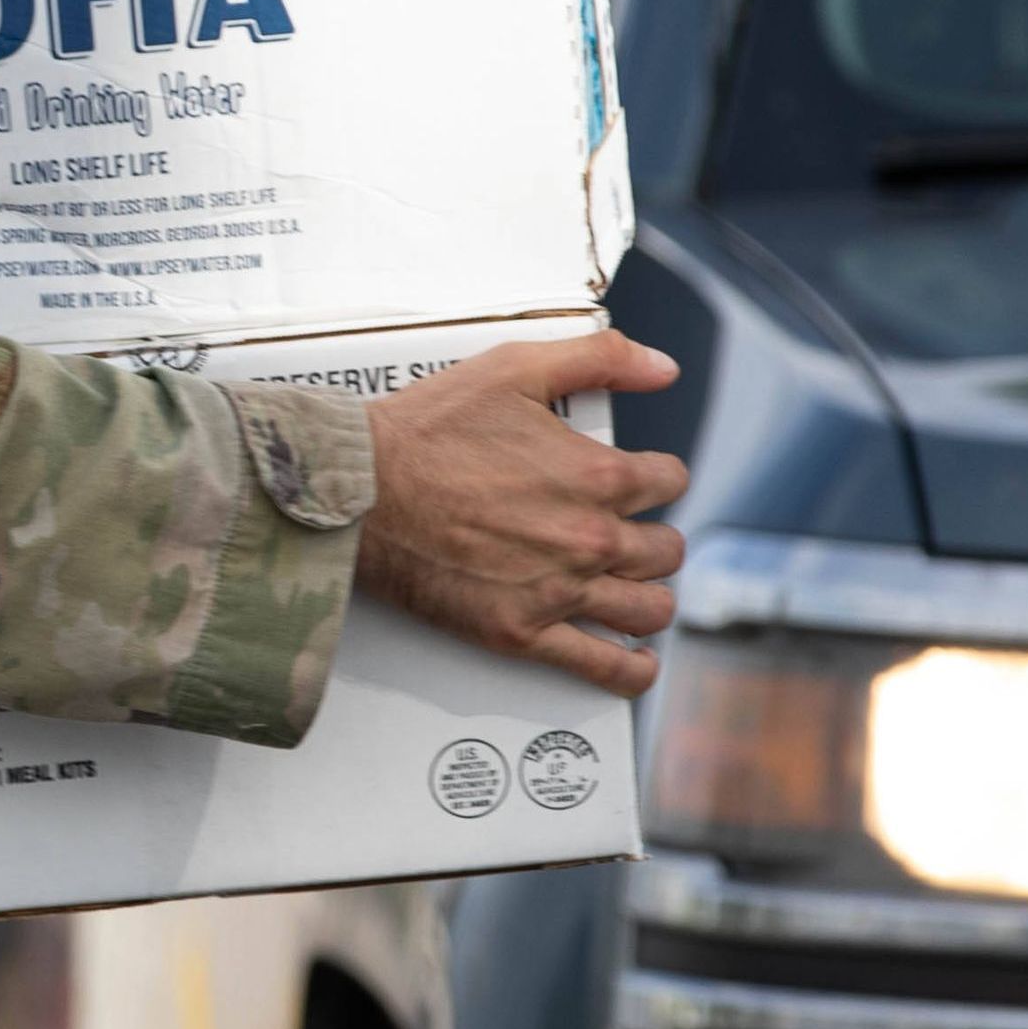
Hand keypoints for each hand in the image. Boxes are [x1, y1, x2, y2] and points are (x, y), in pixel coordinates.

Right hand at [357, 332, 692, 698]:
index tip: (639, 480)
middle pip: (664, 549)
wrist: (359, 490)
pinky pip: (602, 667)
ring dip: (649, 596)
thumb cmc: (426, 429)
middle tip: (627, 533)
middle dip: (653, 536)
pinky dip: (630, 670)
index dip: (657, 476)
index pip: (669, 482)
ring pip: (647, 608)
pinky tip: (636, 660)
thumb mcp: (516, 368)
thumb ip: (600, 358)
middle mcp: (589, 537)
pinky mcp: (520, 632)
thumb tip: (662, 367)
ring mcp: (558, 591)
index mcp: (597, 474)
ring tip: (633, 589)